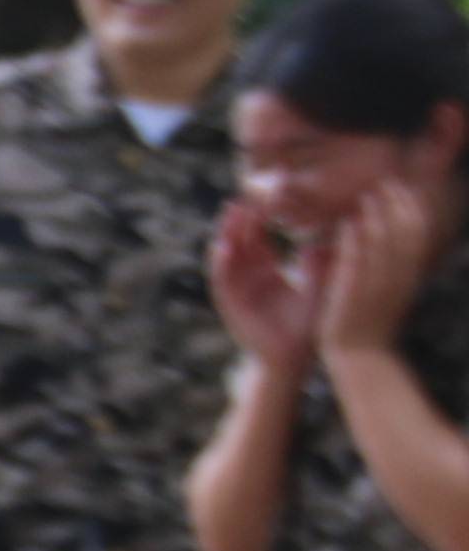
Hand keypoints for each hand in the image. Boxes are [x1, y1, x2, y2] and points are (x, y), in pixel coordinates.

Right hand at [211, 200, 318, 376]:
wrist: (293, 357)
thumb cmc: (307, 323)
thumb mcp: (318, 284)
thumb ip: (320, 260)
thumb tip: (330, 232)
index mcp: (267, 271)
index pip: (258, 237)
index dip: (259, 217)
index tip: (266, 195)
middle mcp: (248, 277)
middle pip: (238, 240)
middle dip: (239, 218)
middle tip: (246, 193)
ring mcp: (237, 290)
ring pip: (226, 255)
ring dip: (226, 233)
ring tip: (232, 211)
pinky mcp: (231, 304)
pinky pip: (221, 280)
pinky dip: (220, 263)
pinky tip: (224, 246)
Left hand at [322, 178, 440, 359]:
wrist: (359, 356)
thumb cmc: (371, 320)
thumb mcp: (392, 289)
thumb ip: (395, 264)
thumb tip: (394, 234)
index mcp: (409, 275)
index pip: (418, 235)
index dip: (413, 208)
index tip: (403, 188)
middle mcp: (398, 279)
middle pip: (405, 234)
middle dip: (398, 205)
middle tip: (386, 183)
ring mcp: (377, 287)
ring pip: (383, 245)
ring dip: (377, 217)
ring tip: (367, 196)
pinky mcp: (352, 296)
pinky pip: (356, 264)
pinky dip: (354, 242)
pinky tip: (348, 224)